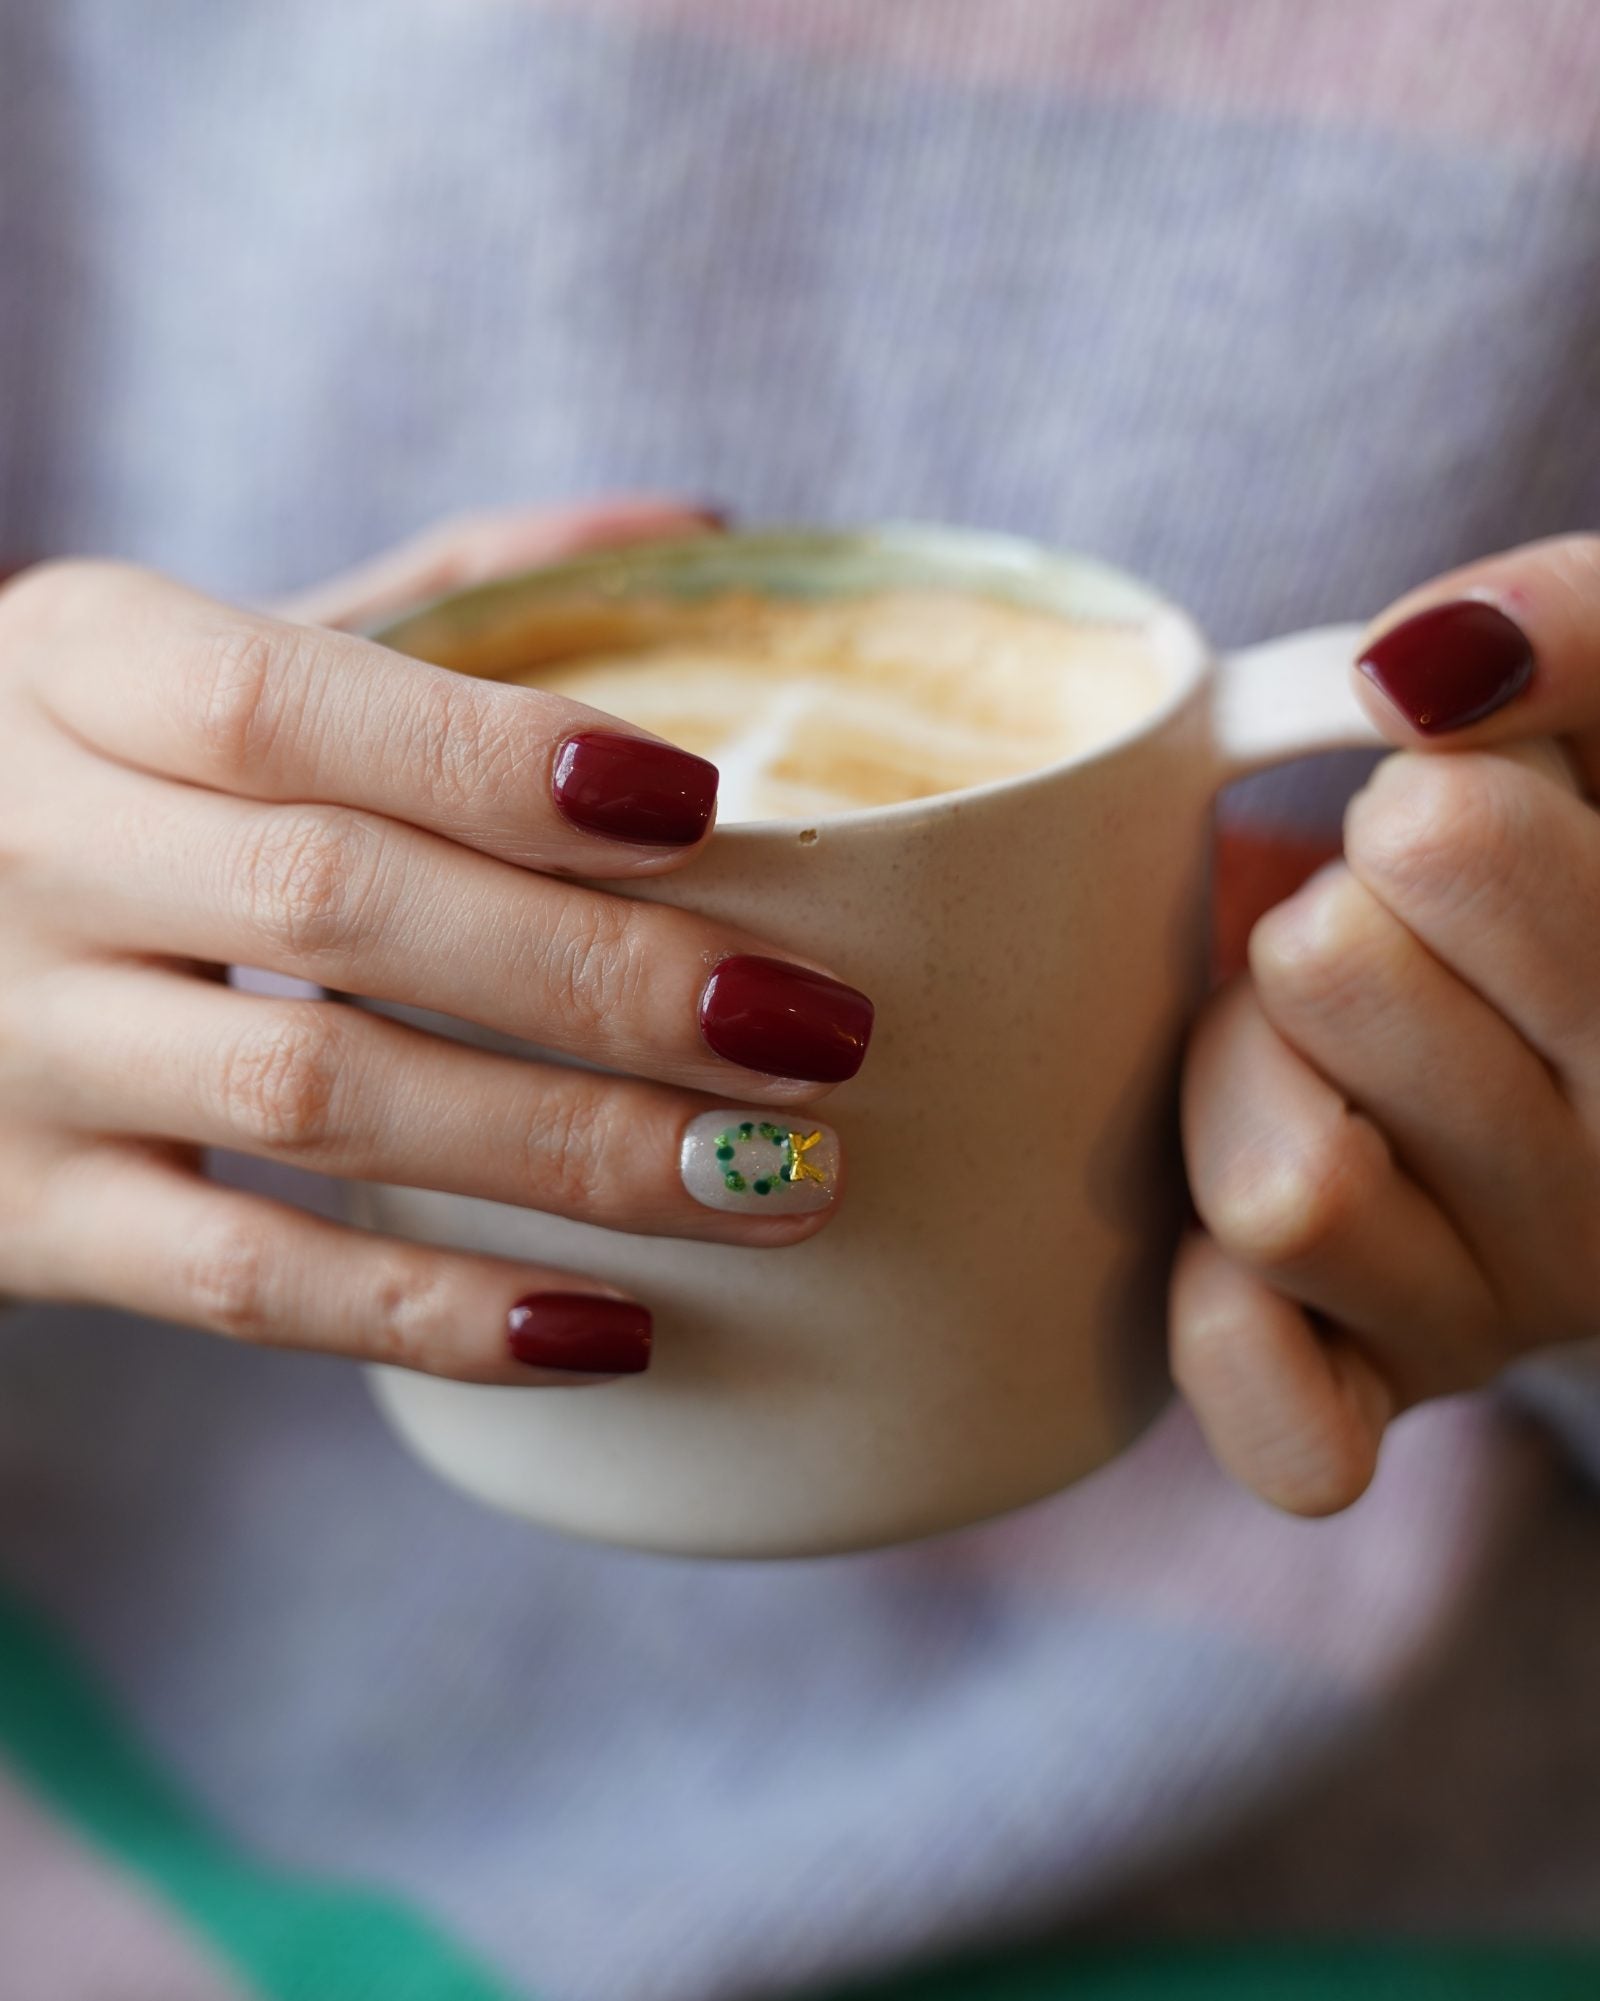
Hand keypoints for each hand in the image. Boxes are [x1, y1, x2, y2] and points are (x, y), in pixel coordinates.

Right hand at [0, 499, 866, 1383]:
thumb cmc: (91, 776)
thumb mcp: (193, 653)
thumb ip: (434, 600)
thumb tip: (697, 531)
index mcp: (80, 666)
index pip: (291, 701)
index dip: (498, 759)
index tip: (702, 808)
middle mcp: (28, 844)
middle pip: (340, 905)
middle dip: (602, 976)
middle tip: (812, 1028)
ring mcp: (15, 1045)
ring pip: (317, 1098)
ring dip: (570, 1147)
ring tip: (774, 1177)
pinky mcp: (29, 1217)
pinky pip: (246, 1284)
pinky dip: (436, 1315)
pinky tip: (608, 1331)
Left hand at [1174, 534, 1599, 1514]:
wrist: (1525, 993)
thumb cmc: (1567, 839)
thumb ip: (1572, 635)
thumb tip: (1418, 664)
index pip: (1440, 844)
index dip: (1424, 810)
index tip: (1467, 842)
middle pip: (1328, 977)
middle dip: (1320, 924)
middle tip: (1381, 953)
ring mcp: (1511, 1318)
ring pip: (1282, 1188)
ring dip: (1246, 1082)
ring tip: (1323, 1068)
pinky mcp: (1386, 1397)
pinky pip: (1287, 1426)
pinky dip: (1235, 1324)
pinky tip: (1252, 1242)